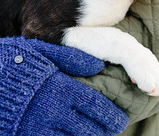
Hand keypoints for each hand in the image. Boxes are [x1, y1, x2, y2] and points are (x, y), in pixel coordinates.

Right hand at [0, 37, 127, 134]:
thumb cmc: (15, 62)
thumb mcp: (43, 51)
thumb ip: (72, 57)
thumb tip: (99, 65)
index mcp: (60, 89)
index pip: (95, 106)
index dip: (112, 116)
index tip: (122, 119)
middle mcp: (51, 111)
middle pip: (87, 129)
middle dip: (104, 131)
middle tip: (115, 129)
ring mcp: (37, 128)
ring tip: (98, 135)